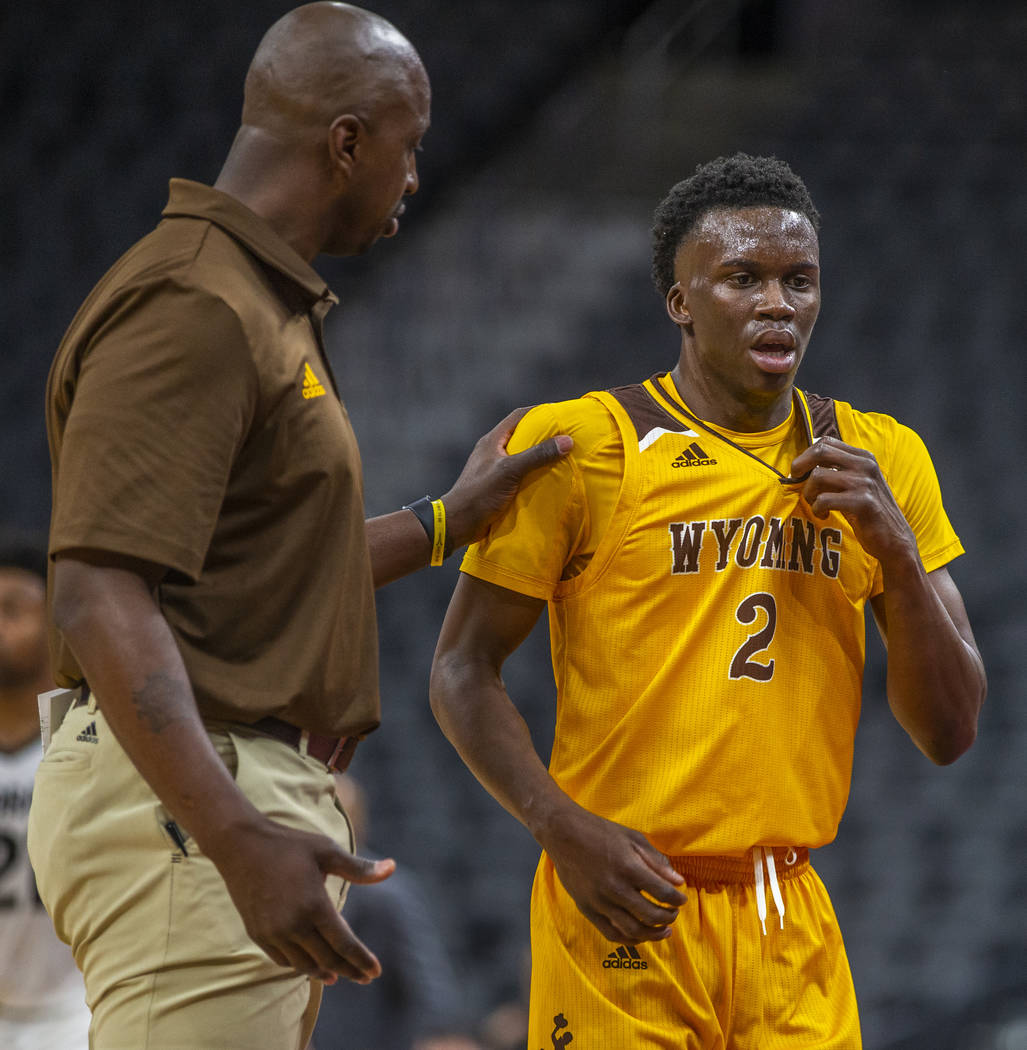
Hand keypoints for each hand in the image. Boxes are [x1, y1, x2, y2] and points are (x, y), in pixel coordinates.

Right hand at [208, 816, 394, 983]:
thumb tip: (392, 868)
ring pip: (304, 964)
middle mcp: (293, 925)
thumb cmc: (289, 845)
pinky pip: (282, 960)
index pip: (344, 944)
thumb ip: (359, 868)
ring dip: (324, 972)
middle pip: (327, 959)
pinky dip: (299, 966)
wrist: (241, 846)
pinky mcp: (258, 934)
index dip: (361, 960)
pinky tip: (309, 964)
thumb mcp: (327, 851)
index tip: (376, 972)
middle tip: (365, 977)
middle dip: (349, 970)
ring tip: (339, 974)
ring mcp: (273, 933)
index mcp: (314, 905)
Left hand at [442, 407, 571, 549]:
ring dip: (538, 457)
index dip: (538, 412)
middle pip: (521, 435)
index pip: (518, 417)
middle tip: (565, 438)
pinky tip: (547, 481)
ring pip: (520, 456)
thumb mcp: (510, 471)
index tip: (559, 414)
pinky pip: (519, 474)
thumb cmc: (480, 493)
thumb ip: (537, 455)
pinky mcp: (497, 485)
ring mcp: (494, 468)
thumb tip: (566, 441)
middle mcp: (493, 451)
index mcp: (492, 441)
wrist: (458, 523)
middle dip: (542, 435)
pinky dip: (533, 474)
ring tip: (561, 459)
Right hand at [538, 806, 685, 944]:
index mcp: (629, 867)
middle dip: (668, 917)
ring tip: (663, 930)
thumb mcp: (633, 838)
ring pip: (633, 929)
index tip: (681, 899)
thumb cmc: (601, 832)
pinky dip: (629, 939)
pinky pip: (611, 933)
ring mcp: (599, 901)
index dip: (677, 899)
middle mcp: (615, 888)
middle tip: (673, 914)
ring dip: (653, 934)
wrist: (564, 833)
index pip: (662, 893)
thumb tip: (678, 882)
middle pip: (650, 914)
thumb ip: (656, 861)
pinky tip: (640, 936)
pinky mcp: (587, 908)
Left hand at [789, 436, 916, 564]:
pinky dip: (817, 508)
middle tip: (796, 480)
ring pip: (817, 476)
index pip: (826, 441)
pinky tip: (823, 515)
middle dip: (800, 465)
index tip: (800, 470)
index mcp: (864, 457)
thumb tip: (801, 465)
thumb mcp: (853, 485)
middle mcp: (866, 465)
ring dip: (809, 493)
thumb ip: (835, 472)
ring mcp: (865, 482)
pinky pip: (824, 499)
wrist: (893, 539)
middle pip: (821, 451)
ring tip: (816, 505)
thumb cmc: (867, 512)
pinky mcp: (863, 502)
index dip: (806, 454)